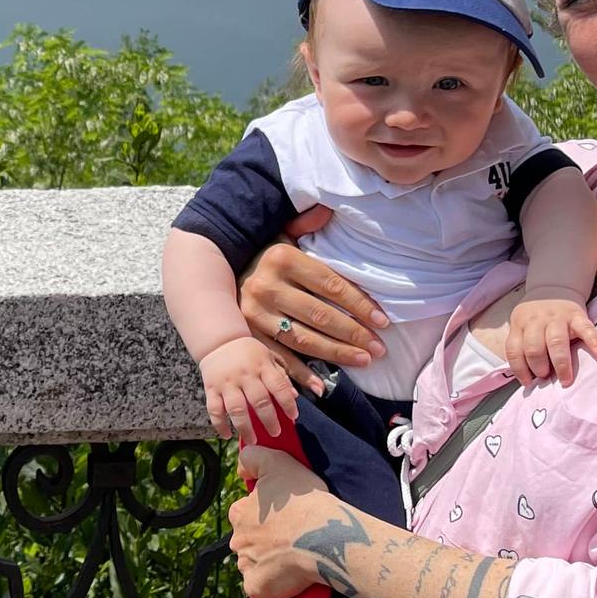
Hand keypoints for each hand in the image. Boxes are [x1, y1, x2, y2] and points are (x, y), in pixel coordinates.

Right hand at [198, 336, 305, 444]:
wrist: (219, 340)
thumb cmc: (248, 352)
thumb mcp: (268, 357)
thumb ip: (281, 376)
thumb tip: (295, 397)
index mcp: (262, 366)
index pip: (278, 386)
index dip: (287, 403)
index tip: (293, 417)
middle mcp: (245, 375)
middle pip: (259, 401)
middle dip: (269, 420)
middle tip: (275, 433)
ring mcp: (227, 383)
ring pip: (237, 409)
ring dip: (245, 427)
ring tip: (253, 440)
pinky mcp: (211, 389)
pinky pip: (214, 410)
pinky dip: (219, 424)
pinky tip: (226, 435)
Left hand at [229, 447, 328, 597]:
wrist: (325, 536)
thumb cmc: (304, 501)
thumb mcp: (277, 463)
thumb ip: (252, 459)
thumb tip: (239, 470)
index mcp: (241, 513)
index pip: (240, 513)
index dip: (259, 516)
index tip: (280, 519)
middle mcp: (239, 540)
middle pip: (246, 542)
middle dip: (262, 542)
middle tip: (290, 540)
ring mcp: (247, 566)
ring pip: (253, 566)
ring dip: (268, 564)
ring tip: (294, 559)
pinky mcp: (259, 588)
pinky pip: (261, 589)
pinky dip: (273, 587)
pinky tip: (291, 579)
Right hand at [238, 207, 386, 390]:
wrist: (213, 272)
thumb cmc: (262, 256)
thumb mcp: (281, 234)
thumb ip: (305, 225)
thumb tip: (327, 211)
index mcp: (282, 257)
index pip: (331, 285)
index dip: (360, 304)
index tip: (383, 321)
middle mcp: (267, 286)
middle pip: (321, 315)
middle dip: (355, 333)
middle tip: (379, 348)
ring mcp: (254, 313)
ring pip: (304, 338)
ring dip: (337, 353)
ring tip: (363, 360)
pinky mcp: (247, 334)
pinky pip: (279, 357)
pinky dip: (301, 374)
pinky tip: (322, 386)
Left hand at [504, 293, 596, 386]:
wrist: (554, 287)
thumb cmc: (537, 317)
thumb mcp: (522, 325)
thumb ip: (523, 346)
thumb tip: (529, 380)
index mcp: (520, 324)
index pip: (514, 350)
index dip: (520, 369)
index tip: (528, 383)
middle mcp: (537, 320)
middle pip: (534, 348)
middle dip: (539, 367)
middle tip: (546, 378)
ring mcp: (558, 317)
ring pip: (556, 342)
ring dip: (560, 364)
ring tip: (565, 379)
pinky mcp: (577, 315)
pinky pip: (586, 329)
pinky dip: (594, 342)